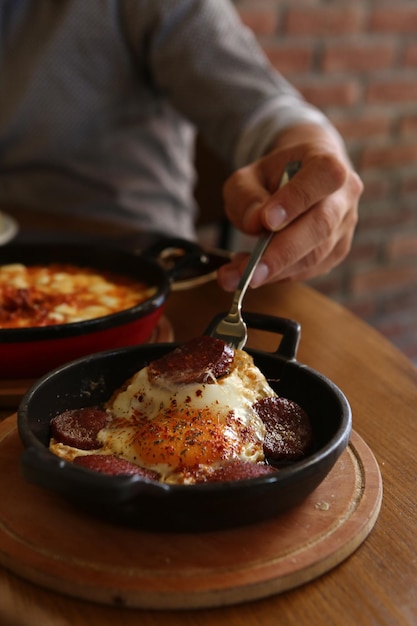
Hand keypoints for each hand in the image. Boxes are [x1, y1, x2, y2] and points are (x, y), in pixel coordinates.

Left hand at [217, 123, 362, 290]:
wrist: (302, 176)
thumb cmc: (275, 174)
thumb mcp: (249, 175)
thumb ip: (247, 195)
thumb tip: (255, 223)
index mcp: (328, 163)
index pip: (323, 176)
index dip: (296, 199)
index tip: (267, 220)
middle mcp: (344, 196)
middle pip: (321, 226)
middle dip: (283, 252)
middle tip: (250, 271)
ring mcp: (344, 227)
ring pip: (315, 255)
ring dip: (275, 270)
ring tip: (238, 275)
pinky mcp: (336, 252)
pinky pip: (309, 269)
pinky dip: (279, 275)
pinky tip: (253, 272)